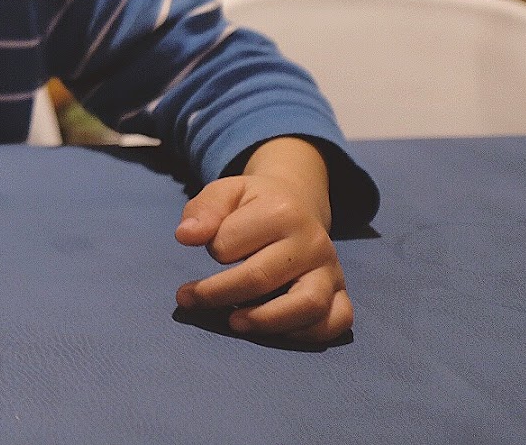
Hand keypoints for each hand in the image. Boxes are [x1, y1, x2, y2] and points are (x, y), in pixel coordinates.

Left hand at [173, 138, 351, 343]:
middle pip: (261, 278)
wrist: (296, 203)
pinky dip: (307, 333)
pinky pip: (336, 321)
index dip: (213, 251)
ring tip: (234, 323)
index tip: (209, 250)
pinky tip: (276, 330)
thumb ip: (203, 210)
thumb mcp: (225, 192)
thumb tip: (185, 236)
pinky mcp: (340, 291)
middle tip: (188, 300)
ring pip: (308, 306)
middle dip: (218, 294)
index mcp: (281, 212)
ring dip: (265, 321)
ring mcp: (331, 269)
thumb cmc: (253, 204)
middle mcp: (313, 241)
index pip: (231, 244)